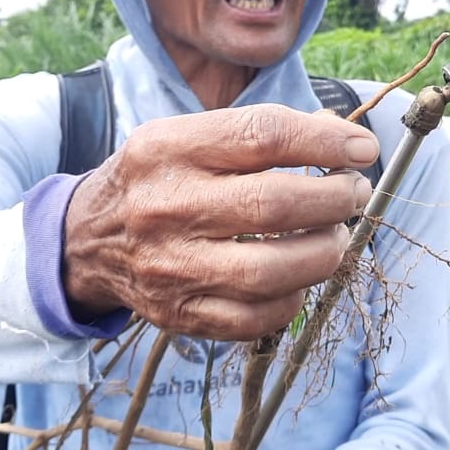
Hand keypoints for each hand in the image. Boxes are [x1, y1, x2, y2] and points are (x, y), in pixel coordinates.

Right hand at [63, 103, 377, 340]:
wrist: (87, 240)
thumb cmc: (157, 180)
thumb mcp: (186, 137)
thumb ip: (257, 132)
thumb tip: (340, 136)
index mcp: (169, 149)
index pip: (262, 136)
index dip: (325, 141)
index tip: (362, 148)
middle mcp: (167, 207)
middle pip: (273, 206)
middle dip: (334, 199)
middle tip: (352, 194)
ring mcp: (172, 267)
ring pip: (271, 271)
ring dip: (324, 253)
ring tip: (336, 237)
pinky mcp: (181, 314)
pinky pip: (256, 318)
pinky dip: (294, 298)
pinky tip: (299, 277)